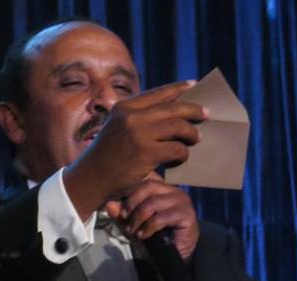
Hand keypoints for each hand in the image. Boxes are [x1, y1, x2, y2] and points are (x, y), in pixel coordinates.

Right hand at [65, 80, 207, 219]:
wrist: (90, 178)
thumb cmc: (107, 156)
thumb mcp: (117, 128)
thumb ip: (138, 118)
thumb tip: (173, 114)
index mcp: (125, 107)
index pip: (159, 93)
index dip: (179, 88)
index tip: (194, 85)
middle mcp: (131, 116)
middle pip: (174, 108)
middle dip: (194, 110)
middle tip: (206, 115)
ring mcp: (139, 133)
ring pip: (179, 126)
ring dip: (191, 133)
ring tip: (195, 139)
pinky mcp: (146, 153)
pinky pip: (177, 148)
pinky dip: (183, 153)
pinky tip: (180, 158)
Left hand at [105, 173, 199, 260]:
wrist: (173, 256)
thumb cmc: (154, 236)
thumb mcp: (133, 223)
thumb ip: (121, 214)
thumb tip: (108, 204)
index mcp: (161, 188)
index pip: (145, 177)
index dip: (129, 189)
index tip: (120, 207)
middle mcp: (173, 190)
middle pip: (148, 185)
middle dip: (132, 202)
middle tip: (124, 217)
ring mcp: (182, 201)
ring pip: (153, 202)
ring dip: (138, 218)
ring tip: (132, 230)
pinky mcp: (187, 215)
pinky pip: (161, 217)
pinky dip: (148, 227)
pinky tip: (143, 235)